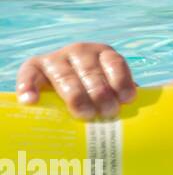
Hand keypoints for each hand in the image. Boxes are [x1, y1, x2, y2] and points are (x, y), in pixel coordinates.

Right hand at [16, 42, 137, 119]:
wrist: (61, 83)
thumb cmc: (94, 92)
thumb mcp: (109, 88)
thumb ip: (121, 98)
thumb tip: (141, 123)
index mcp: (104, 54)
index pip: (115, 63)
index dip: (122, 81)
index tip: (127, 100)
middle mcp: (80, 52)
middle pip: (92, 72)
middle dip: (101, 93)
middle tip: (108, 112)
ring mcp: (56, 58)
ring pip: (66, 76)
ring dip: (76, 96)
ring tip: (85, 114)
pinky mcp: (34, 66)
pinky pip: (29, 74)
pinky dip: (29, 86)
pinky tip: (31, 101)